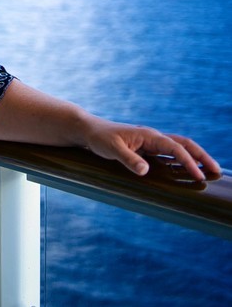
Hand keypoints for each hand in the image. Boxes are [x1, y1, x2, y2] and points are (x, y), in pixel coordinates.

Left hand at [83, 119, 221, 180]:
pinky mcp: (146, 149)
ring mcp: (151, 142)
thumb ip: (128, 159)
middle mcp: (153, 137)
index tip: (198, 176)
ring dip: (194, 158)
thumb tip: (145, 171)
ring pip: (179, 148)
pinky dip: (182, 161)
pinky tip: (187, 172)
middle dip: (201, 156)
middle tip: (216, 171)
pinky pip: (169, 154)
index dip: (188, 161)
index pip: (174, 147)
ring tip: (208, 172)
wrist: (90, 131)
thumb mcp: (111, 149)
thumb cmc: (100, 138)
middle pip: (184, 144)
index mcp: (148, 135)